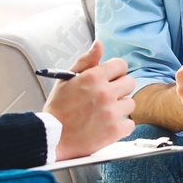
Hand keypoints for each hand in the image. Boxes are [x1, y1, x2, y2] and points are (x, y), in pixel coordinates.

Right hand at [45, 40, 136, 160]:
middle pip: (130, 82)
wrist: (51, 138)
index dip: (115, 71)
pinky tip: (107, 125)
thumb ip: (86, 61)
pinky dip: (121, 126)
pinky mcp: (115, 130)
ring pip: (131, 103)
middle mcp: (105, 93)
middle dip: (119, 88)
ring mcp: (112, 112)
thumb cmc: (57, 109)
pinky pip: (130, 123)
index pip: (121, 65)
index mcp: (93, 78)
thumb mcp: (66, 79)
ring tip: (104, 112)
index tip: (111, 78)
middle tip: (106, 97)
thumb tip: (99, 44)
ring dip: (120, 107)